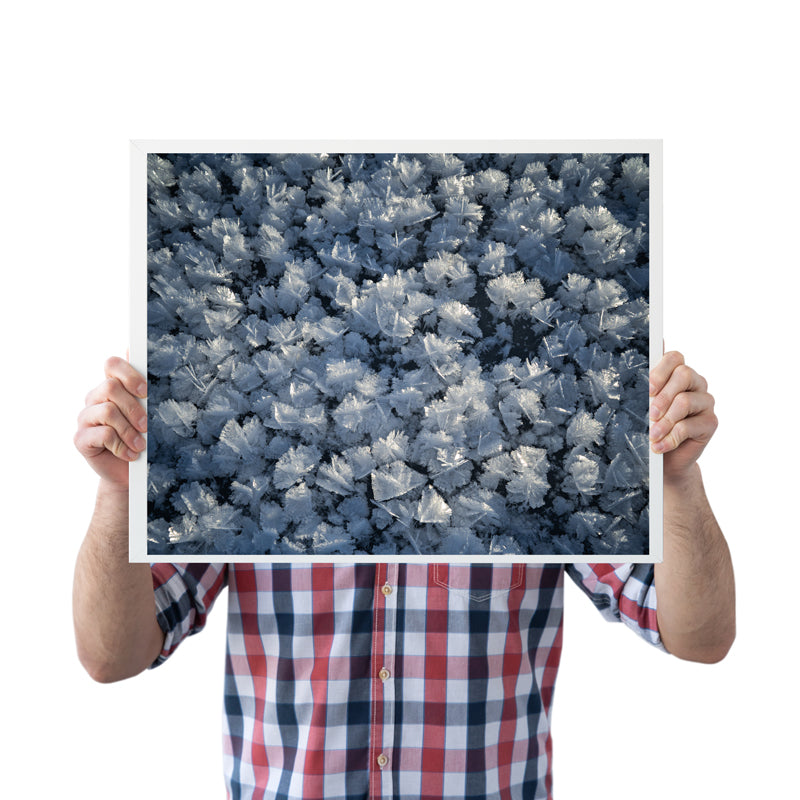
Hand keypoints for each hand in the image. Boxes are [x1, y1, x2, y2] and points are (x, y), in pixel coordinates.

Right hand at [74, 356, 147, 489]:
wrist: (130, 472)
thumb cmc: (142, 439)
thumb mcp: (149, 415)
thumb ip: (148, 392)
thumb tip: (155, 359)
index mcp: (111, 387)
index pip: (112, 364)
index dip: (129, 374)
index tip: (146, 392)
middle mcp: (95, 399)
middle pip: (110, 388)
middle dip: (133, 407)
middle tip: (146, 425)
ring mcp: (85, 418)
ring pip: (107, 411)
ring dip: (129, 430)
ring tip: (141, 445)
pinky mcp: (81, 438)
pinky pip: (102, 434)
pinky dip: (121, 445)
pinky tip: (130, 454)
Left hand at [649, 350, 716, 483]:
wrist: (665, 459)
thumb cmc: (652, 426)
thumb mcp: (644, 406)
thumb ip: (646, 386)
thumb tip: (640, 361)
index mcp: (678, 373)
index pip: (674, 358)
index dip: (660, 371)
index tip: (648, 390)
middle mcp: (695, 383)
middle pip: (684, 374)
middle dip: (663, 396)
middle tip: (650, 415)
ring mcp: (705, 402)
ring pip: (685, 401)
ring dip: (665, 421)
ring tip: (652, 435)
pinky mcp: (710, 422)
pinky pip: (689, 426)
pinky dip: (670, 438)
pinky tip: (659, 446)